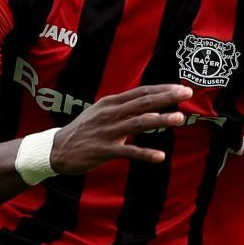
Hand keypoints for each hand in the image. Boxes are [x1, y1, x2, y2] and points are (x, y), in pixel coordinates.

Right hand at [51, 84, 190, 171]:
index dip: (162, 89)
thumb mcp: (101, 112)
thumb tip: (146, 105)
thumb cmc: (84, 131)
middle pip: (143, 102)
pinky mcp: (104, 150)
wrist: (56, 149)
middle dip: (166, 97)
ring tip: (179, 119)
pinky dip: (145, 154)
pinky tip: (160, 156)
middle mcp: (111, 114)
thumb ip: (123, 108)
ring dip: (161, 120)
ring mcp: (107, 131)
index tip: (181, 88)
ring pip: (139, 123)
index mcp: (111, 103)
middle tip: (187, 93)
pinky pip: (128, 152)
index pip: (141, 92)